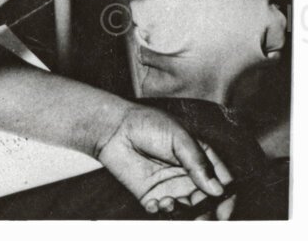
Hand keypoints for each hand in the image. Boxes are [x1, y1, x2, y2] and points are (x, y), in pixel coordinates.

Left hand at [95, 105, 232, 214]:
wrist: (114, 129)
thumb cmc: (147, 124)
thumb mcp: (178, 136)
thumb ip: (198, 162)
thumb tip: (218, 190)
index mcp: (201, 160)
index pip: (223, 183)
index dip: (227, 199)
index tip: (224, 212)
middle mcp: (189, 177)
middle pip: (208, 203)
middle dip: (206, 214)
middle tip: (197, 215)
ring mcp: (172, 189)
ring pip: (188, 213)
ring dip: (184, 216)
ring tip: (168, 203)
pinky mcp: (153, 198)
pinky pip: (164, 215)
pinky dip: (162, 214)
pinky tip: (154, 203)